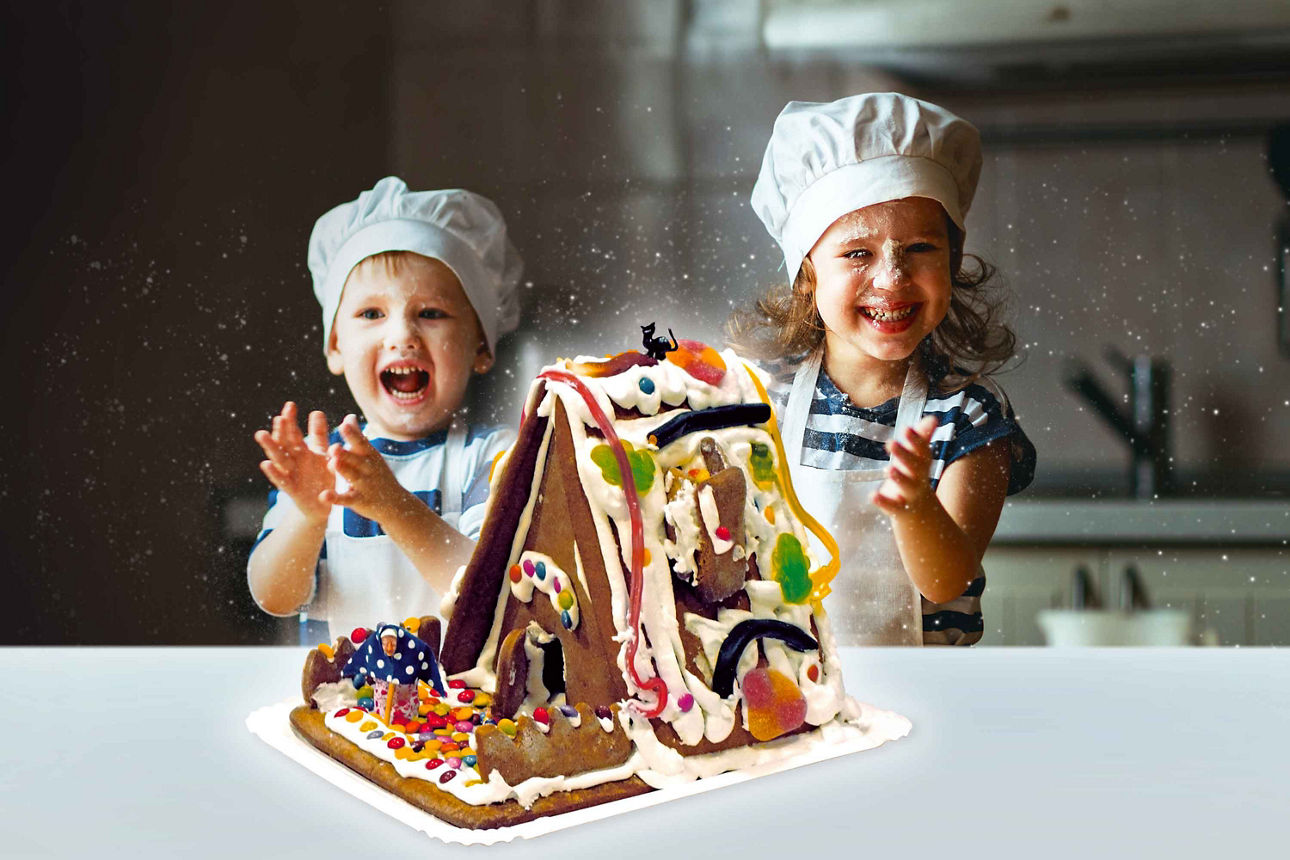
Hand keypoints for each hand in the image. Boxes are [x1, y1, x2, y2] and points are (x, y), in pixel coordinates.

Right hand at [254, 402, 332, 522]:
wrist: (323, 505)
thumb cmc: (321, 477)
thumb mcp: (322, 454)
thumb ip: (319, 435)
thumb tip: (316, 411)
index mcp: (301, 452)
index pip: (293, 433)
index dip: (291, 420)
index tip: (290, 405)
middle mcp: (293, 461)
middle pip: (284, 444)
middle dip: (281, 431)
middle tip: (278, 417)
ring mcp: (291, 475)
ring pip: (279, 459)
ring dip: (271, 447)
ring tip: (261, 434)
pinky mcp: (292, 490)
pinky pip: (282, 481)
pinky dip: (273, 473)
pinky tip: (265, 463)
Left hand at [321, 415, 412, 524]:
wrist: (396, 503)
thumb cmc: (378, 475)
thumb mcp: (370, 455)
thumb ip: (357, 437)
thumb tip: (349, 416)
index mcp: (370, 456)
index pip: (361, 443)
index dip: (353, 435)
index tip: (343, 425)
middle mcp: (368, 469)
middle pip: (356, 459)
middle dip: (346, 453)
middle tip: (333, 447)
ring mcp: (365, 485)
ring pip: (352, 476)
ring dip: (343, 470)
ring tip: (333, 464)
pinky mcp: (359, 501)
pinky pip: (346, 499)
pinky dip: (336, 498)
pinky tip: (324, 496)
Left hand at [871, 415, 938, 516]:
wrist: (922, 514)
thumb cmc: (915, 478)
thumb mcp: (919, 460)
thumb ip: (922, 439)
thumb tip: (933, 418)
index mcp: (922, 465)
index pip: (922, 451)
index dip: (915, 440)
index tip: (906, 429)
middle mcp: (919, 478)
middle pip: (914, 466)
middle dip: (904, 454)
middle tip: (891, 442)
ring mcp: (910, 495)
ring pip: (907, 486)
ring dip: (899, 477)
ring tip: (888, 469)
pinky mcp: (899, 509)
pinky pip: (892, 506)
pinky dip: (883, 501)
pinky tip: (873, 495)